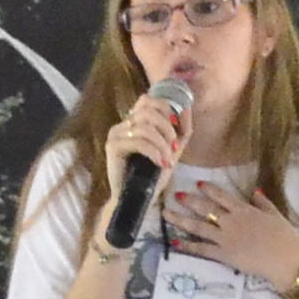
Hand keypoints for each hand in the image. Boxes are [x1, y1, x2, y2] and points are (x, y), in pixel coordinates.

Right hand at [93, 94, 192, 254]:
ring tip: (167, 159)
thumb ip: (182, 128)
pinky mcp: (112, 147)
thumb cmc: (153, 174)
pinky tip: (160, 163)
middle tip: (173, 147)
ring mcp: (115, 134)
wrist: (137, 198)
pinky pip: (138, 141)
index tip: (176, 130)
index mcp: (134, 121)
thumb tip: (186, 108)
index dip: (166, 109)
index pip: (148, 99)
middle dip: (167, 128)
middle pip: (148, 110)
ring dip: (162, 143)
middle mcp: (123, 124)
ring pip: (145, 127)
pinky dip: (154, 152)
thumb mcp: (174, 148)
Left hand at [167, 181, 298, 289]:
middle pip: (206, 209)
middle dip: (190, 201)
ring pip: (199, 227)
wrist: (285, 260)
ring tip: (167, 213)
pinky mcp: (224, 255)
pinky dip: (188, 246)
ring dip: (181, 219)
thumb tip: (255, 191)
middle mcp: (231, 222)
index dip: (209, 189)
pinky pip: (202, 249)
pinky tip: (175, 242)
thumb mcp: (276, 215)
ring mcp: (225, 238)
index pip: (222, 196)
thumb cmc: (285, 238)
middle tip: (176, 196)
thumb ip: (264, 203)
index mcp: (244, 211)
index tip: (198, 184)